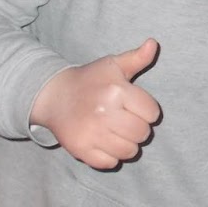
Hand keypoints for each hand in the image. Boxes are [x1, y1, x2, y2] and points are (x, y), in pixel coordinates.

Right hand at [31, 40, 162, 169]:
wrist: (54, 96)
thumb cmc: (89, 80)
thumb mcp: (112, 65)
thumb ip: (137, 57)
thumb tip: (153, 43)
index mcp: (116, 91)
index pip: (152, 113)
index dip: (147, 110)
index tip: (134, 106)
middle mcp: (105, 113)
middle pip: (142, 133)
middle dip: (138, 128)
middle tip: (126, 120)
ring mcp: (92, 134)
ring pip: (129, 151)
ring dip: (127, 144)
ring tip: (117, 132)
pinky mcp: (81, 150)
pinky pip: (110, 163)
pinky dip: (111, 156)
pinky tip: (104, 142)